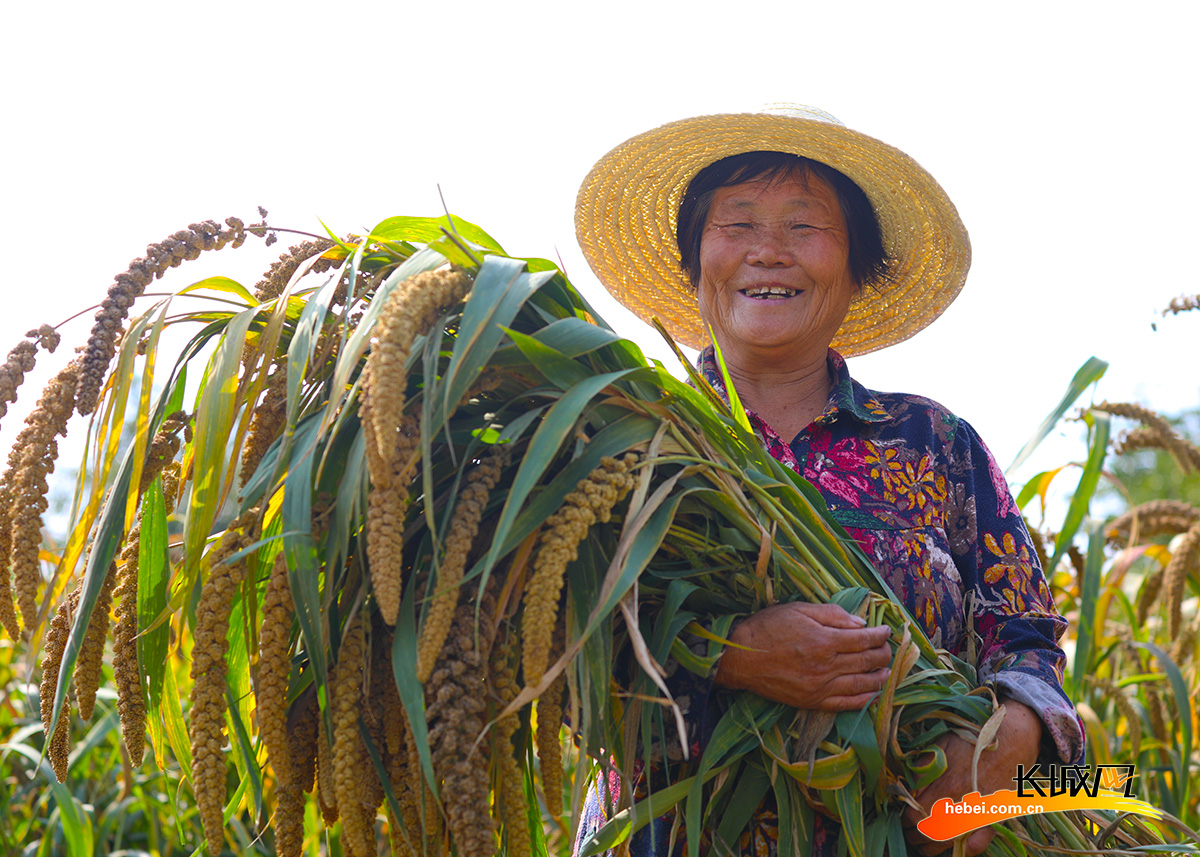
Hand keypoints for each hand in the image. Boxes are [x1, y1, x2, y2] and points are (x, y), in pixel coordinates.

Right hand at [713, 602, 892, 709]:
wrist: (740, 658)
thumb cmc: (767, 629)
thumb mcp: (798, 610)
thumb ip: (832, 615)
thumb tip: (861, 623)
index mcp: (825, 640)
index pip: (864, 639)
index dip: (880, 635)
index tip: (886, 631)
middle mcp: (827, 666)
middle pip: (867, 661)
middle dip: (883, 654)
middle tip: (887, 649)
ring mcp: (821, 686)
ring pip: (862, 684)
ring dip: (879, 677)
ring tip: (886, 670)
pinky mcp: (813, 701)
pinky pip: (846, 704)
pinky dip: (864, 700)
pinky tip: (873, 693)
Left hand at [902, 699, 1042, 855]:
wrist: (1011, 741)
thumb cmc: (973, 740)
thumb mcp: (941, 744)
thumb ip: (922, 765)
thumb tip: (905, 784)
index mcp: (945, 785)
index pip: (914, 814)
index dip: (903, 819)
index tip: (899, 816)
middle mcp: (960, 804)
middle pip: (927, 832)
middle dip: (912, 834)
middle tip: (906, 830)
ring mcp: (977, 814)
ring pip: (947, 842)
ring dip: (929, 846)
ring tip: (919, 843)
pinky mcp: (993, 819)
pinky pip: (978, 844)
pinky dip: (963, 850)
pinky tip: (950, 849)